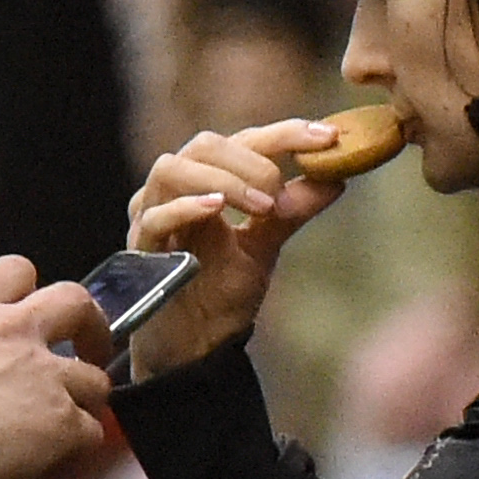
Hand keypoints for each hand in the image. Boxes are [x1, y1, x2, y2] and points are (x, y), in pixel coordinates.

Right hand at [0, 255, 117, 478]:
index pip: (16, 271)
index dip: (30, 291)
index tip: (31, 311)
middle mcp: (14, 330)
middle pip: (75, 303)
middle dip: (89, 326)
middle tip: (86, 349)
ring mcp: (44, 375)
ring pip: (95, 379)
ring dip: (84, 398)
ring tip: (69, 418)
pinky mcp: (61, 421)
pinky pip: (90, 431)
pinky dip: (78, 445)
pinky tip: (59, 457)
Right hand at [121, 114, 367, 362]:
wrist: (196, 345)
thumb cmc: (221, 292)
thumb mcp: (266, 245)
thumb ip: (293, 211)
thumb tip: (336, 177)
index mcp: (207, 183)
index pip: (244, 141)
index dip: (285, 133)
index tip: (327, 136)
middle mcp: (175, 192)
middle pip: (204, 144)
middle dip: (252, 160)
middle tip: (281, 193)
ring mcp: (153, 217)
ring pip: (172, 169)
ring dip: (224, 179)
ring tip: (261, 205)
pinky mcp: (141, 249)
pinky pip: (155, 217)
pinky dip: (186, 206)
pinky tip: (216, 209)